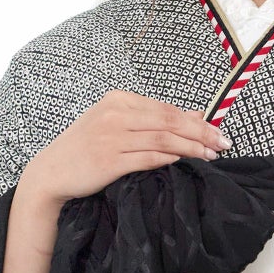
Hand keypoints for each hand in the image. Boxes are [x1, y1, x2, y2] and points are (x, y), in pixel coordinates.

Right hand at [20, 90, 230, 205]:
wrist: (51, 172)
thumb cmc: (87, 147)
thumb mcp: (119, 124)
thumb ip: (155, 119)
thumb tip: (196, 115)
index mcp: (119, 100)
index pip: (166, 108)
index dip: (196, 120)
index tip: (217, 131)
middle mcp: (115, 114)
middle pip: (168, 121)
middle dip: (200, 133)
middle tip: (223, 143)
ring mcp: (110, 137)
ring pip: (162, 139)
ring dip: (191, 148)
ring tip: (211, 155)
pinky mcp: (107, 160)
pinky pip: (146, 158)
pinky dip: (168, 159)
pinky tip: (184, 161)